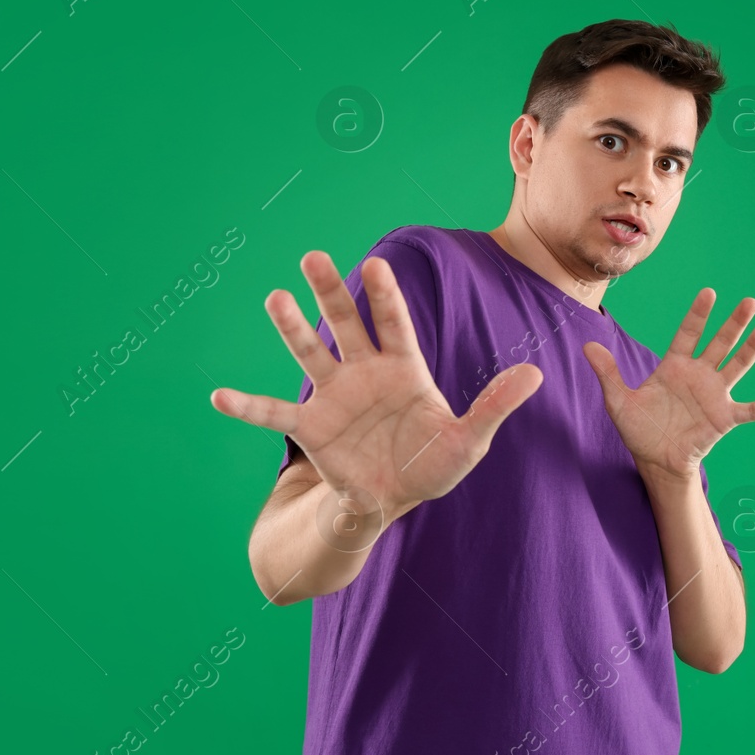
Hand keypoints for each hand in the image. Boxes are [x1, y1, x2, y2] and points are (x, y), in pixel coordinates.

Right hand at [210, 250, 543, 513]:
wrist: (392, 498)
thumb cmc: (432, 464)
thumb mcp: (469, 440)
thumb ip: (495, 405)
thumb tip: (536, 373)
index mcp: (404, 368)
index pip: (395, 324)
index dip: (385, 295)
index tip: (373, 263)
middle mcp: (364, 372)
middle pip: (345, 323)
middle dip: (330, 291)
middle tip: (312, 256)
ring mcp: (334, 396)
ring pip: (310, 354)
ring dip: (291, 328)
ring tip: (274, 298)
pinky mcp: (311, 428)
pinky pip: (274, 414)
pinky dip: (247, 406)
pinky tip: (218, 396)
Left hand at [582, 288, 754, 480]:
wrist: (654, 460)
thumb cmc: (639, 429)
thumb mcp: (618, 400)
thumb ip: (608, 372)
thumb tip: (587, 346)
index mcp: (675, 365)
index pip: (689, 333)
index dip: (699, 314)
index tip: (709, 293)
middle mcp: (699, 375)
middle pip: (719, 343)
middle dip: (734, 323)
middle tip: (750, 302)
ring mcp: (714, 395)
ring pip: (736, 367)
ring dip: (750, 350)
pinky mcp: (723, 419)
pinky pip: (748, 412)